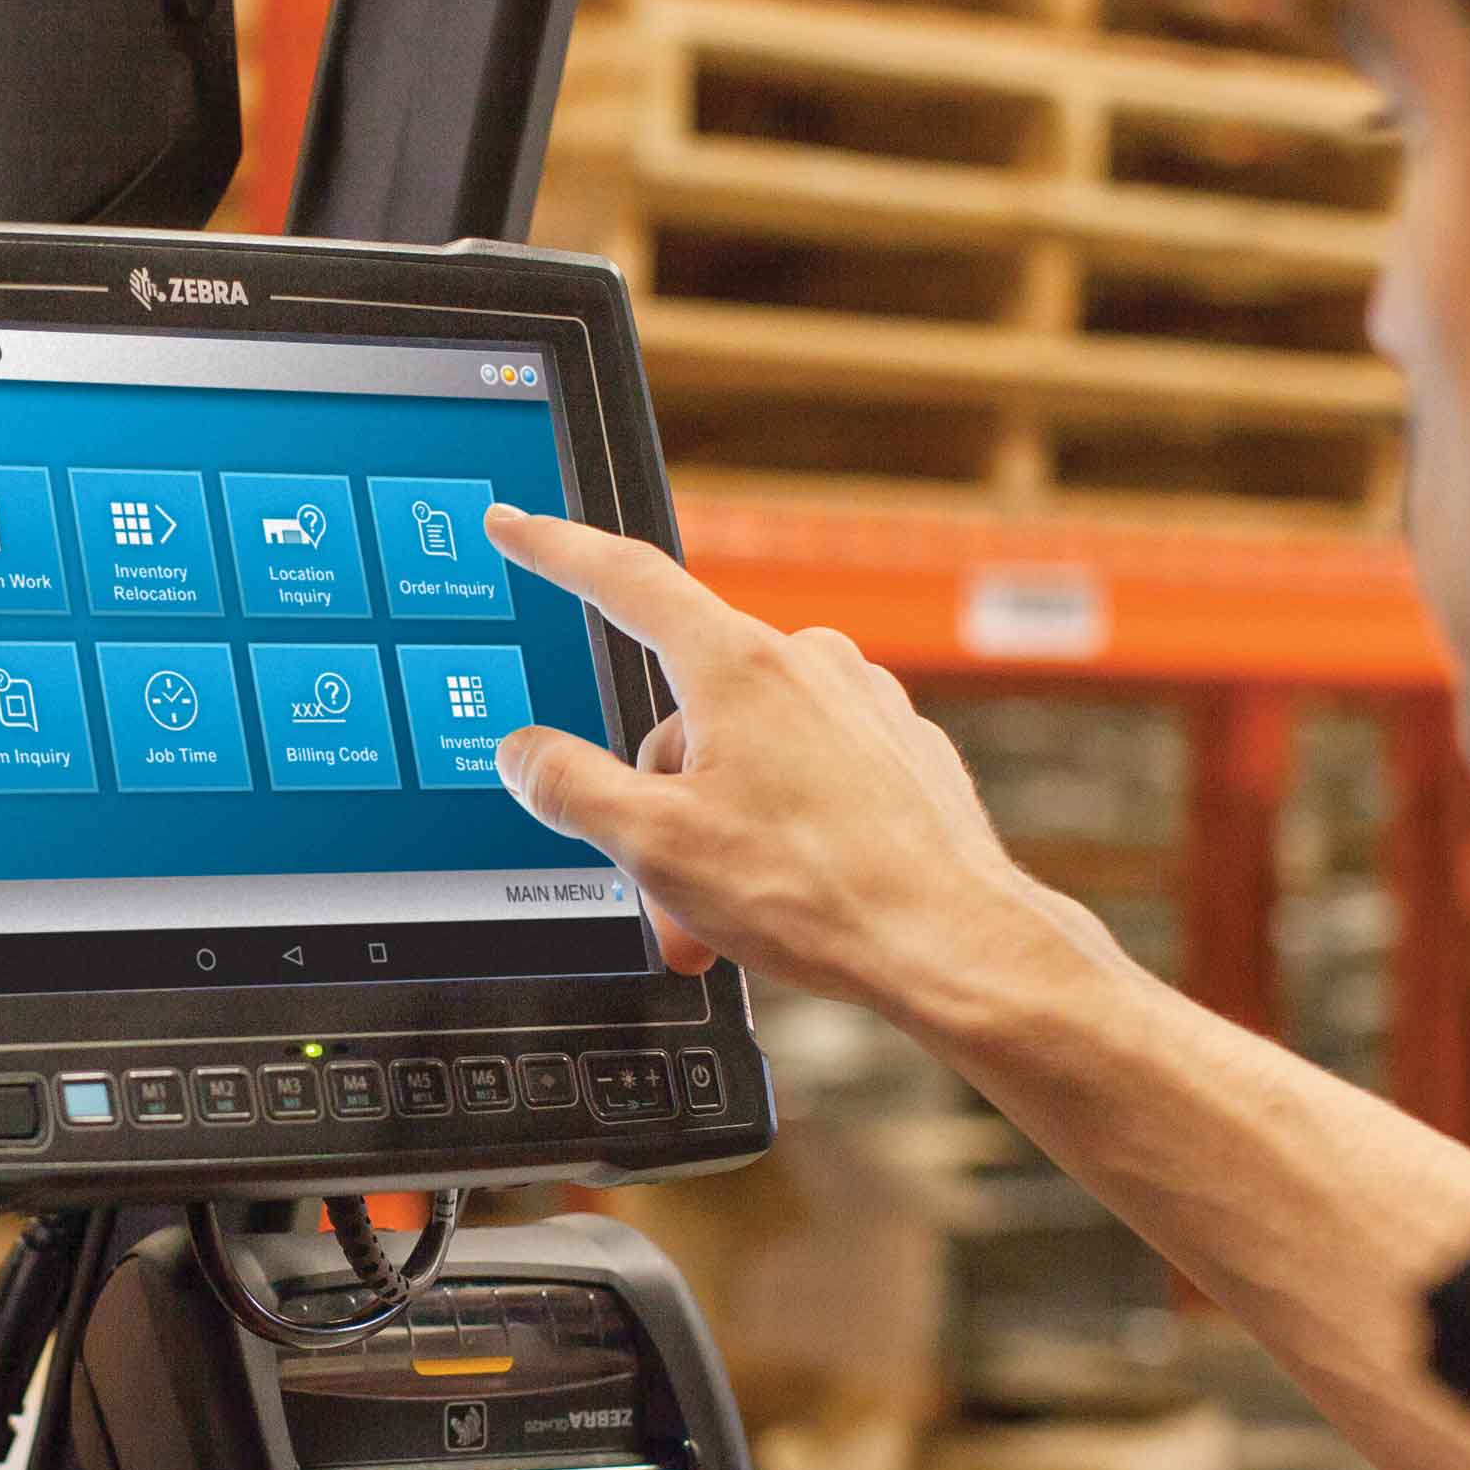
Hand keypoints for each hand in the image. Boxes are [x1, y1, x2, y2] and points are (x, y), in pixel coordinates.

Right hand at [483, 505, 1078, 1017]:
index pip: (625, 580)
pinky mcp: (900, 747)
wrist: (955, 943)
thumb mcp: (655, 847)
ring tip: (736, 907)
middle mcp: (807, 664)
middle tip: (663, 887)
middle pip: (681, 711)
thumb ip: (570, 787)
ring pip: (745, 750)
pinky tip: (795, 887)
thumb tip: (524, 753)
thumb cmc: (820, 894)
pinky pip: (809, 771)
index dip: (555, 550)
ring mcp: (862, 701)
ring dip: (719, 825)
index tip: (515, 525)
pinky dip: (782, 827)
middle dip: (658, 801)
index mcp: (738, 667)